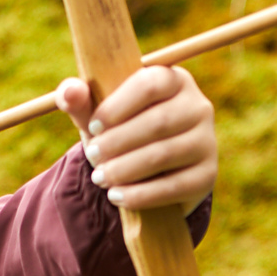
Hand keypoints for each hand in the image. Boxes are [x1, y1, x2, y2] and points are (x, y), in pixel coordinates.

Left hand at [54, 65, 216, 209]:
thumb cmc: (122, 131)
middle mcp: (198, 106)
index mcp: (174, 79)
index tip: (93, 126)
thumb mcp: (100, 115)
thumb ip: (80, 101)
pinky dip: (140, 194)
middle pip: (157, 122)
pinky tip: (116, 196)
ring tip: (99, 177)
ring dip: (125, 169)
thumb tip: (69, 91)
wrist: (149, 171)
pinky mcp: (207, 175)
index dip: (117, 106)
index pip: (150, 83)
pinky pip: (174, 186)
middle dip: (117, 142)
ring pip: (163, 154)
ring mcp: (207, 141)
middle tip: (92, 156)